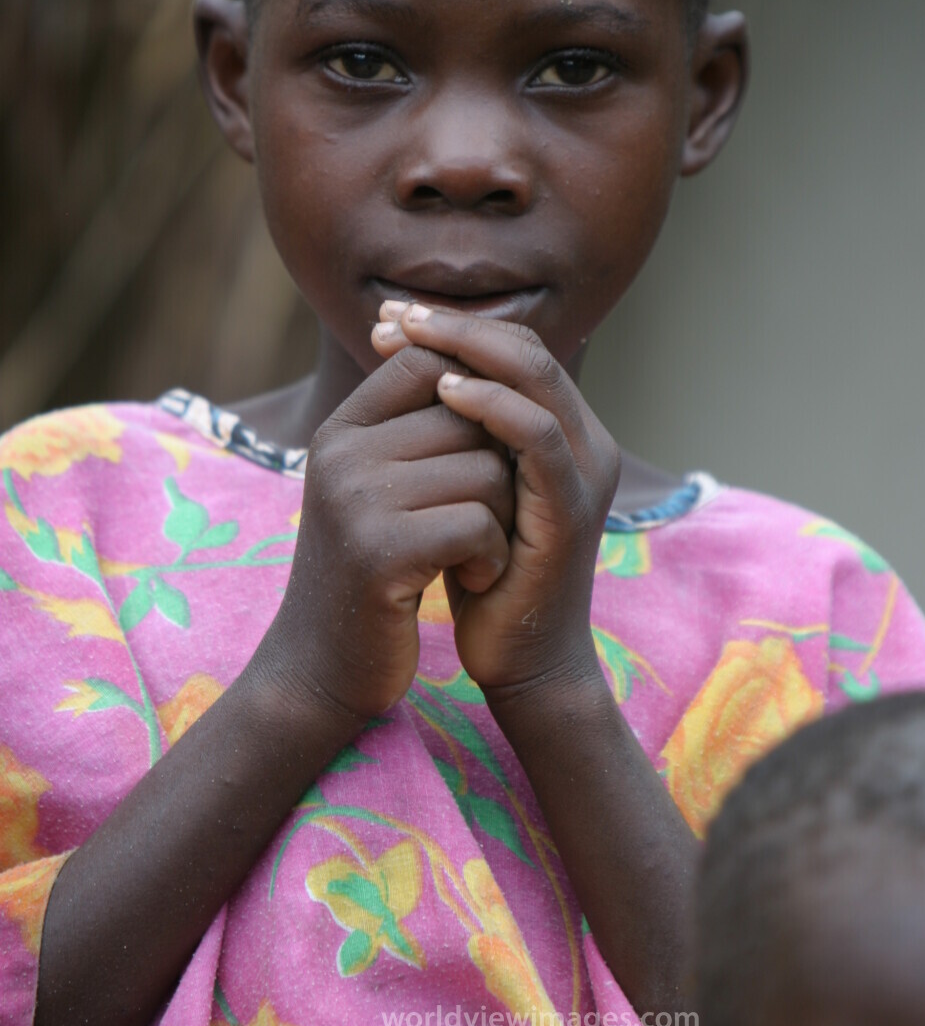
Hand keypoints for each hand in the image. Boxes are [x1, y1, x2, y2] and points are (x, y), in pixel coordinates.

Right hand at [266, 343, 514, 724]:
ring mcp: (355, 502)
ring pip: (485, 470)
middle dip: (498, 465)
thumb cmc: (372, 572)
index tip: (481, 449)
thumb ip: (416, 428)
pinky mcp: (380, 553)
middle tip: (488, 514)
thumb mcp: (378, 489)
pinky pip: (478, 523)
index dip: (475, 393)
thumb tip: (486, 355)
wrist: (322, 669)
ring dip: (502, 517)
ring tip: (476, 551)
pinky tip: (474, 577)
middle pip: (469, 416)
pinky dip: (493, 555)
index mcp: (341, 430)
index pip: (425, 361)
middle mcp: (340, 454)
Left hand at [372, 303, 620, 694]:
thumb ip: (457, 438)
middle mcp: (584, 441)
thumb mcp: (466, 492)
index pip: (514, 350)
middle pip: (528, 349)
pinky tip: (444, 392)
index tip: (390, 318)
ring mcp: (582, 472)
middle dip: (457, 324)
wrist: (521, 662)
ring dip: (470, 348)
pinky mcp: (570, 507)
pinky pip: (534, 434)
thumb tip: (401, 374)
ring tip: (414, 334)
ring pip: (536, 377)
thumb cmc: (485, 578)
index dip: (454, 326)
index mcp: (562, 433)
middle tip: (396, 313)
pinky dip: (490, 404)